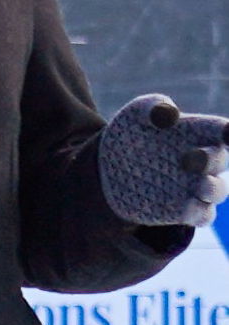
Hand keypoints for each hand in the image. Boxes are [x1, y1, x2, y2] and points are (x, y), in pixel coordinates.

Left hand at [99, 94, 228, 227]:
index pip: (222, 130)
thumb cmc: (131, 132)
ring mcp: (194, 186)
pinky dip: (199, 213)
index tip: (228, 132)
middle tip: (191, 159)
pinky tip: (186, 210)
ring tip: (200, 186)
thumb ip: (153, 108)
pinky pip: (203, 216)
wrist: (108, 166)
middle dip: (210, 160)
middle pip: (220, 160)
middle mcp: (201, 159)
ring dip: (213, 189)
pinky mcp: (182, 211)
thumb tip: (169, 115)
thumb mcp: (136, 114)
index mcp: (198, 132)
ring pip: (218, 191)